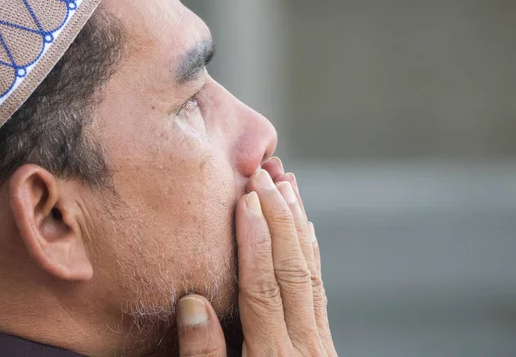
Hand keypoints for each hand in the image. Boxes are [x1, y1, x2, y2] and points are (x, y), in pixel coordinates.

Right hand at [176, 157, 335, 355]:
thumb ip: (204, 355)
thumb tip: (193, 305)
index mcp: (271, 355)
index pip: (262, 285)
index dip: (254, 241)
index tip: (246, 201)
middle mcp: (301, 343)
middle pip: (291, 269)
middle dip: (278, 217)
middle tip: (265, 177)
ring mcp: (317, 341)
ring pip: (309, 272)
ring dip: (297, 225)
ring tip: (287, 186)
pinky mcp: (322, 342)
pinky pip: (318, 287)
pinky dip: (311, 252)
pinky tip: (307, 228)